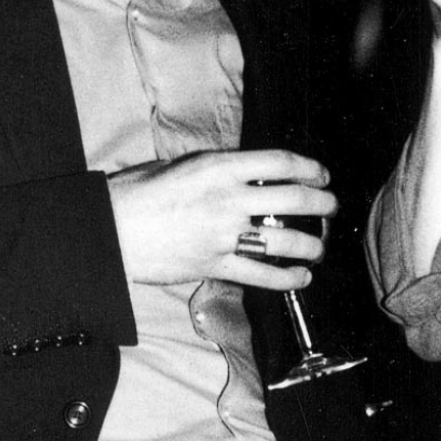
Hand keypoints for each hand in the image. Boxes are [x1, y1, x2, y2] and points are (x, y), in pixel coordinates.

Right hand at [107, 149, 335, 290]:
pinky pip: (262, 275)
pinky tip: (301, 276)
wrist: (109, 229)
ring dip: (311, 244)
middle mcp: (228, 199)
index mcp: (220, 167)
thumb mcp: (180, 165)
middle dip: (322, 203)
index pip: (281, 162)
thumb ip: (216, 169)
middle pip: (294, 199)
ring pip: (285, 240)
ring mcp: (224, 234)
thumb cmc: (137, 193)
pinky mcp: (215, 265)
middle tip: (330, 206)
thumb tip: (244, 174)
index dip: (310, 167)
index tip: (321, 174)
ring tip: (318, 245)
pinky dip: (287, 278)